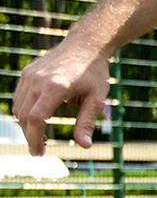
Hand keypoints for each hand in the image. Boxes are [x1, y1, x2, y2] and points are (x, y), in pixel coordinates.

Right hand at [11, 39, 111, 153]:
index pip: (36, 119)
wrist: (85, 45)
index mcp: (56, 87)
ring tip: (40, 137)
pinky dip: (24, 111)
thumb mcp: (97, 99)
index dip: (35, 139)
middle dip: (30, 136)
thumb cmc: (95, 73)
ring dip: (26, 125)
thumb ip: (87, 122)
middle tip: (39, 150)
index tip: (39, 153)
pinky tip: (36, 120)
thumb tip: (84, 146)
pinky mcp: (27, 72)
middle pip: (24, 116)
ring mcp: (30, 75)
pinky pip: (19, 97)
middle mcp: (38, 80)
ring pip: (19, 107)